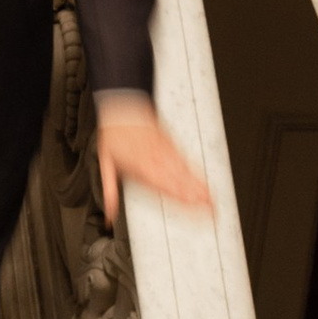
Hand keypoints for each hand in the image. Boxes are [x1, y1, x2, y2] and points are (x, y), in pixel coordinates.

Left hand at [96, 103, 211, 222]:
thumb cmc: (115, 134)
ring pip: (185, 171)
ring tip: (211, 198)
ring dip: (199, 185)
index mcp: (140, 167)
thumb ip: (109, 190)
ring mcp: (165, 151)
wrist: (123, 107)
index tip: (191, 207)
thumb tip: (108, 211)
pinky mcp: (170, 143)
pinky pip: (184, 159)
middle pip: (179, 181)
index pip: (164, 186)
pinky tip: (202, 179)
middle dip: (195, 195)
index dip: (179, 198)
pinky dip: (194, 171)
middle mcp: (156, 160)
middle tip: (210, 209)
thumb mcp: (105, 163)